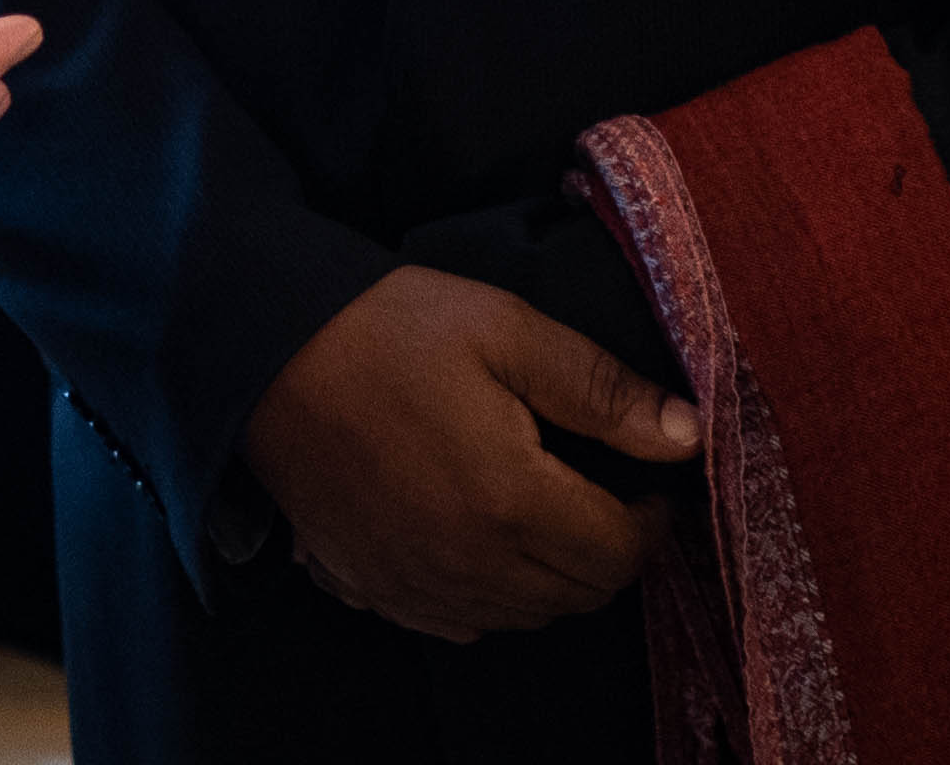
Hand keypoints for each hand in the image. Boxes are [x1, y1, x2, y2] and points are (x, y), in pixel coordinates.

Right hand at [243, 267, 700, 642]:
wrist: (262, 352)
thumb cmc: (387, 331)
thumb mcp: (506, 330)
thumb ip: (601, 389)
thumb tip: (687, 434)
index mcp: (511, 500)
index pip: (619, 552)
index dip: (652, 520)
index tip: (650, 479)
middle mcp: (469, 563)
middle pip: (577, 596)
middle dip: (610, 551)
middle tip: (607, 492)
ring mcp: (417, 584)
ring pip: (523, 615)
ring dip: (555, 577)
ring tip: (548, 511)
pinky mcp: (374, 586)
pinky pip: (459, 620)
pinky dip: (491, 595)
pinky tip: (482, 541)